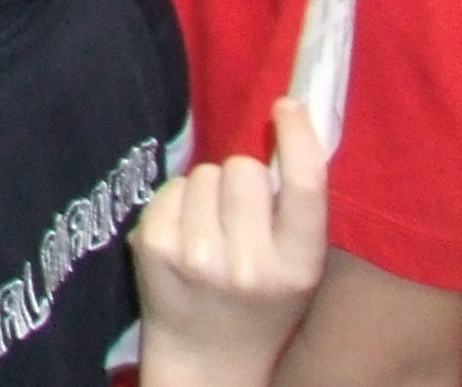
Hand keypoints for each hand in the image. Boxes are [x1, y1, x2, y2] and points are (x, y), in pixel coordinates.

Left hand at [130, 98, 326, 386]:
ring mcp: (199, 258)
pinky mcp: (156, 248)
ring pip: (203, 174)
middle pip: (242, 168)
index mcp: (299, 266)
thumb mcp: (295, 266)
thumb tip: (287, 120)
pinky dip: (177, 203)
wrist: (208, 356)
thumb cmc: (258, 301)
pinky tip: (185, 237)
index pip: (305, 187)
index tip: (287, 105)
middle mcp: (251, 266)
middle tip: (239, 214)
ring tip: (212, 233)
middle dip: (240, 176)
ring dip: (207, 192)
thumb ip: (293, 209)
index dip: (300, 138)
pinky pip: (170, 188)